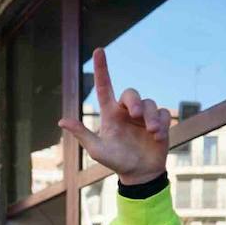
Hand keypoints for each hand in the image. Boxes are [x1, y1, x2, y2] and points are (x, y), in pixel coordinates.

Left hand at [58, 48, 169, 185]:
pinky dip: (162, 124)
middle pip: (132, 93)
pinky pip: (164, 113)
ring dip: (151, 117)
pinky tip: (158, 137)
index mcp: (110, 114)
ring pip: (150, 103)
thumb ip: (82, 133)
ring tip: (151, 132)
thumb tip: (61, 121)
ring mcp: (145, 116)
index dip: (102, 69)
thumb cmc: (115, 161)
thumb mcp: (96, 149)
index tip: (98, 51)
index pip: (105, 87)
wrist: (139, 173)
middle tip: (136, 114)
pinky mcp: (160, 122)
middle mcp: (127, 112)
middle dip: (135, 101)